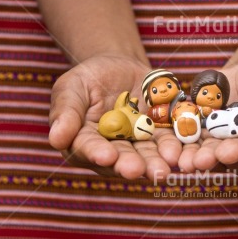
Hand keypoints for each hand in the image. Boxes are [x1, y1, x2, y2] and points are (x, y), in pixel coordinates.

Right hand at [48, 56, 182, 179]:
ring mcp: (138, 142)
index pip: (88, 148)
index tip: (106, 156)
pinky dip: (176, 145)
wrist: (120, 67)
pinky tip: (181, 151)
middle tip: (137, 170)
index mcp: (84, 141)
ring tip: (164, 167)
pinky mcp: (160, 132)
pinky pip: (169, 139)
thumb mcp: (72, 87)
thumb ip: (66, 111)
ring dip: (156, 161)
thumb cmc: (89, 78)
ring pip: (148, 154)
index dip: (97, 152)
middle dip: (130, 164)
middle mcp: (113, 148)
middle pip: (121, 158)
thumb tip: (56, 139)